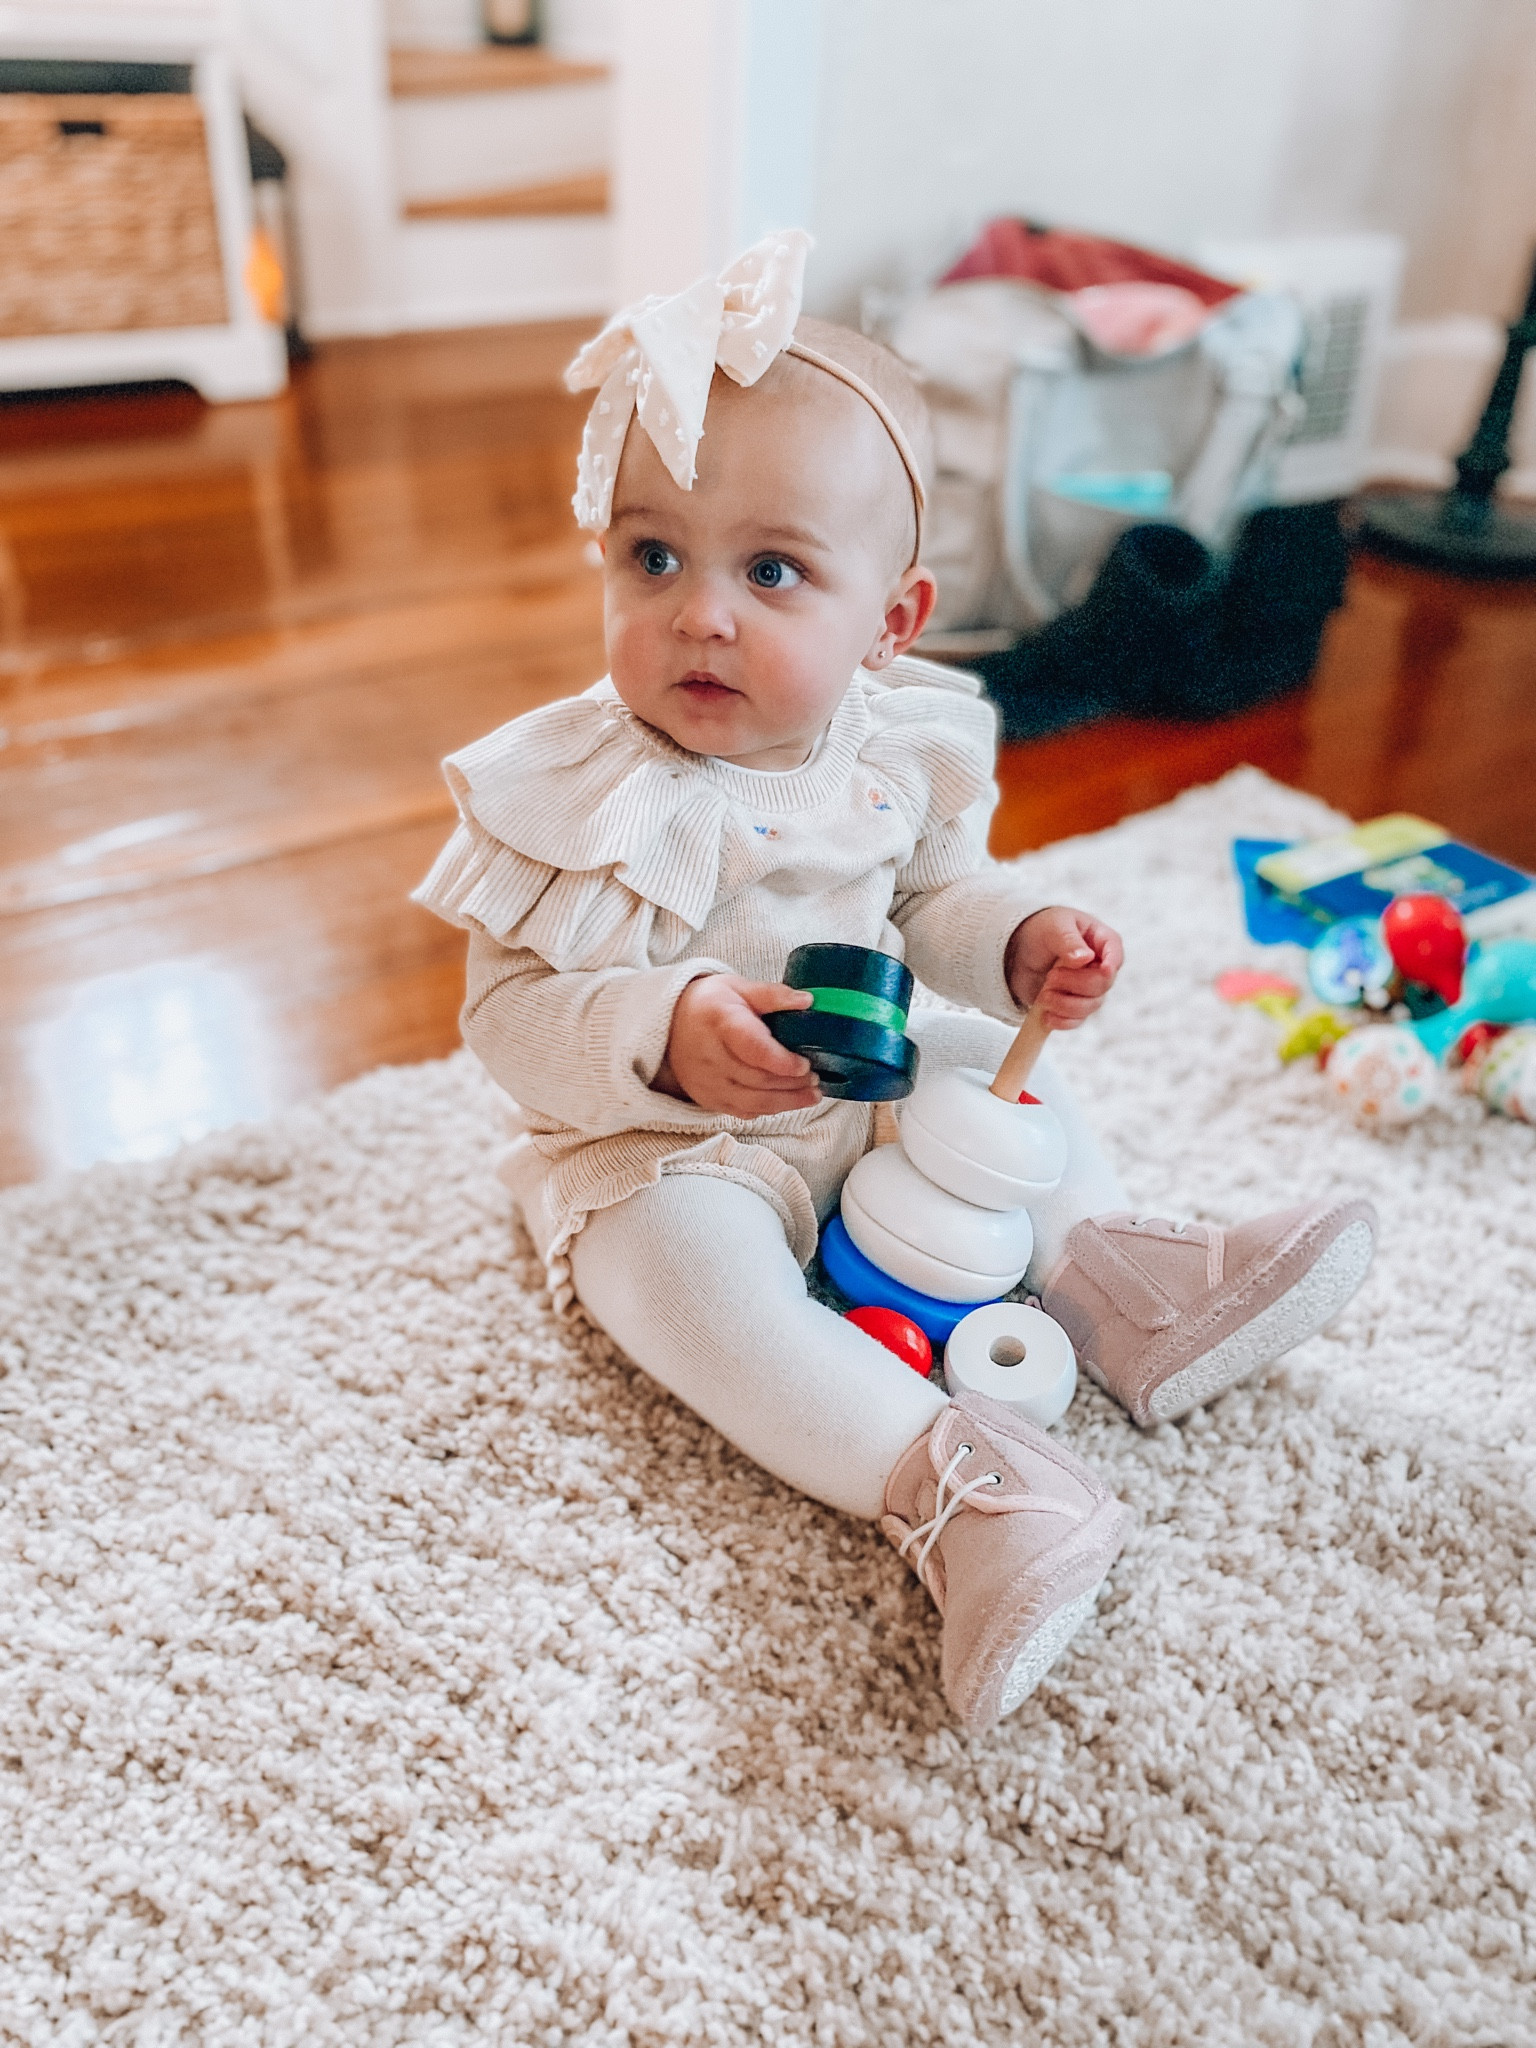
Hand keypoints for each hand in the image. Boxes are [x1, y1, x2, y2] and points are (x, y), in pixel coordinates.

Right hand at [653, 975, 820, 1117]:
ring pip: (752, 1101)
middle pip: (757, 1079)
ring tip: (812, 1095)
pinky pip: (742, 1111)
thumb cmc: (708, 1004)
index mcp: (720, 1022)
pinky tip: (787, 1101)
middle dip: (792, 1083)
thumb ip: (773, 995)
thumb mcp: (738, 988)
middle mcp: (709, 1056)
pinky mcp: (707, 1098)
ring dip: (787, 1102)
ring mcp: (706, 1081)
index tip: (805, 1064)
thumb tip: (807, 1001)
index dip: (782, 1061)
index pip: (752, 1048)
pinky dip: (769, 1109)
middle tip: (817, 1079)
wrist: (670, 1024)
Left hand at [1004, 906, 1122, 1028]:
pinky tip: (1046, 1015)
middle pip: (1102, 985)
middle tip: (1050, 976)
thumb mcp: (1054, 926)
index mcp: (1102, 941)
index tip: (1102, 970)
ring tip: (1043, 994)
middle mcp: (1100, 966)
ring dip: (1065, 1003)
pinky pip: (1076, 1020)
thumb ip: (1068, 940)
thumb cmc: (1041, 929)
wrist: (1018, 950)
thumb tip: (1085, 958)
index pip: (1115, 955)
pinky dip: (1062, 1020)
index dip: (1111, 965)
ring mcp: (1088, 989)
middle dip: (1075, 984)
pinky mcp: (1073, 1005)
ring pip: (1090, 1006)